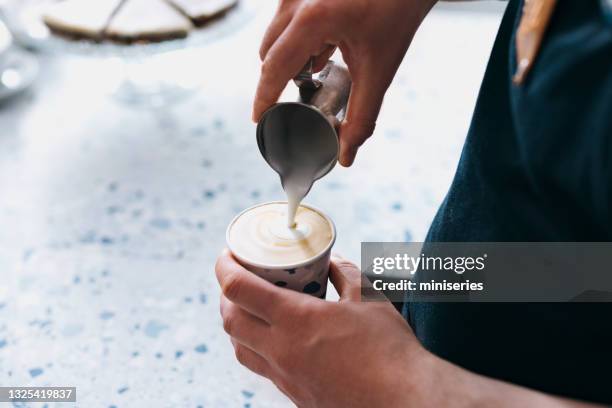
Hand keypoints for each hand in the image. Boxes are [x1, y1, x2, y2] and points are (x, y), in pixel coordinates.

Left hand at [215, 250, 434, 406]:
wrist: (402, 401)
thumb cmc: (389, 349)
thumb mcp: (369, 298)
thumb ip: (345, 274)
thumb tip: (331, 262)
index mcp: (295, 321)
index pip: (238, 289)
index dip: (224, 267)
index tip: (227, 254)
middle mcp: (281, 351)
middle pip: (230, 321)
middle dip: (225, 296)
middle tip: (237, 279)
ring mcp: (285, 377)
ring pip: (241, 349)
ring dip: (236, 325)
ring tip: (251, 309)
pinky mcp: (295, 394)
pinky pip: (263, 368)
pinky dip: (257, 348)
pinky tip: (277, 340)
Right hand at [253, 0, 436, 165]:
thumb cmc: (398, 10)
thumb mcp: (379, 68)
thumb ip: (362, 115)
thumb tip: (346, 153)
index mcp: (312, 19)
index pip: (274, 68)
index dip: (263, 98)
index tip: (259, 120)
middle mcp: (296, 0)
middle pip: (268, 53)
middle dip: (280, 79)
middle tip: (303, 97)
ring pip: (276, 37)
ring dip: (291, 59)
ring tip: (322, 68)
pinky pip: (287, 22)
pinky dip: (300, 41)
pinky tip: (325, 51)